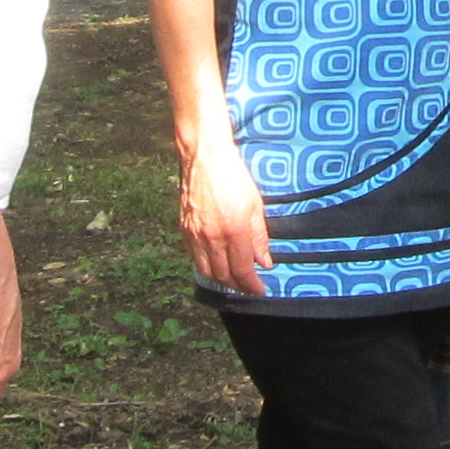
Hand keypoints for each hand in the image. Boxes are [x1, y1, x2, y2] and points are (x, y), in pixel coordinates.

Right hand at [179, 138, 272, 296]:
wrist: (205, 158)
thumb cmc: (232, 177)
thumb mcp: (254, 206)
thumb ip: (259, 237)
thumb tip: (265, 261)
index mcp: (234, 232)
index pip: (243, 270)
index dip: (252, 285)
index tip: (260, 290)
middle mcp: (212, 238)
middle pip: (224, 275)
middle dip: (238, 286)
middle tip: (249, 287)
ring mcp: (195, 235)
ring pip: (207, 270)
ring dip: (221, 280)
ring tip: (233, 279)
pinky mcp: (184, 229)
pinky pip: (194, 257)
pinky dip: (206, 266)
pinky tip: (215, 264)